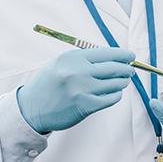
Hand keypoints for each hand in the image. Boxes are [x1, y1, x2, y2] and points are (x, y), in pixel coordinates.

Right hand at [17, 48, 135, 133]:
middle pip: (115, 67)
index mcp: (71, 58)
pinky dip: (116, 95)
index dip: (123, 54)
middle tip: (130, 70)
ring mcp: (81, 89)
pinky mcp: (85, 106)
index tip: (131, 56)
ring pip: (116, 83)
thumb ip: (85, 59)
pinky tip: (113, 93)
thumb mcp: (61, 63)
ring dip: (122, 82)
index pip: (106, 52)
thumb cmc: (50, 84)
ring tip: (122, 82)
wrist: (31, 108)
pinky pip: (112, 98)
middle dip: (127, 69)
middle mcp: (77, 72)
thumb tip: (115, 56)